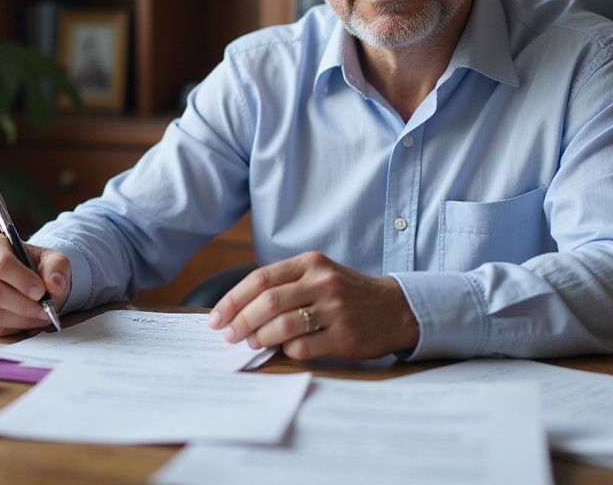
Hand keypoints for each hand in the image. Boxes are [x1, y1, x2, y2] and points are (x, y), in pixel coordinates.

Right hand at [0, 233, 69, 336]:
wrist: (28, 282)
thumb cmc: (37, 267)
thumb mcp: (53, 260)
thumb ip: (57, 268)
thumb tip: (55, 285)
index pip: (0, 263)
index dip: (22, 280)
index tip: (41, 291)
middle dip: (22, 305)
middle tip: (44, 309)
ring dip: (21, 320)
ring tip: (40, 316)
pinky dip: (14, 329)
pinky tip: (28, 321)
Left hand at [207, 252, 419, 359]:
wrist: (395, 308)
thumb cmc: (347, 293)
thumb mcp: (318, 275)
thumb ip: (284, 286)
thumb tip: (239, 311)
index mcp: (310, 263)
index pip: (260, 279)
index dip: (233, 300)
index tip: (217, 317)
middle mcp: (322, 282)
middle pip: (268, 302)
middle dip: (241, 321)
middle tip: (229, 335)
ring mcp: (335, 308)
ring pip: (282, 325)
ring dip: (259, 338)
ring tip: (251, 343)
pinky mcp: (344, 335)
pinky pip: (303, 346)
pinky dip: (287, 350)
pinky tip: (285, 349)